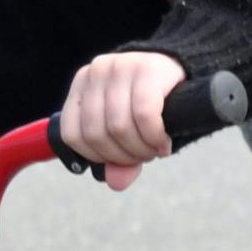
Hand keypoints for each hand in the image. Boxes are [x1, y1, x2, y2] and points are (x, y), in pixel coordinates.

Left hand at [55, 49, 189, 174]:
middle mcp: (96, 73)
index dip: (97, 157)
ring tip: (155, 150)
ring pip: (119, 127)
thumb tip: (115, 182)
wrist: (179, 68)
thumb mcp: (128, 126)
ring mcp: (120, 68)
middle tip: (144, 157)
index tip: (120, 161)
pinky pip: (144, 115)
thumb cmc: (151, 100)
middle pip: (97, 133)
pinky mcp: (146, 70)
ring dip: (141, 149)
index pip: (73, 134)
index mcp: (81, 85)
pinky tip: (164, 142)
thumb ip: (117, 154)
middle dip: (124, 156)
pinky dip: (154, 137)